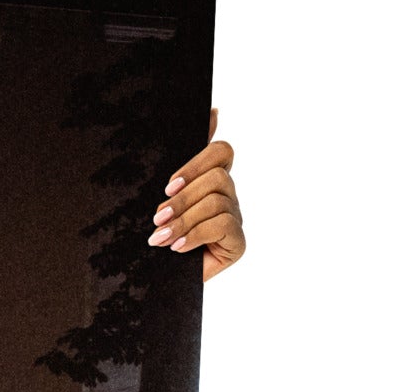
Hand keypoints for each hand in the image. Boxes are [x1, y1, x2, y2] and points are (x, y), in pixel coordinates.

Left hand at [149, 109, 244, 280]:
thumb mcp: (162, 198)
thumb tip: (213, 112)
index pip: (221, 151)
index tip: (168, 185)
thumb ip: (181, 163)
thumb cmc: (157, 236)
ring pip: (217, 201)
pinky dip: (196, 235)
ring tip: (161, 238)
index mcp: (209, 180)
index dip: (198, 161)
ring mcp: (235, 218)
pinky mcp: (238, 243)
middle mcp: (227, 196)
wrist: (154, 280)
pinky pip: (223, 225)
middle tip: (158, 218)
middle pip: (218, 177)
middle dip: (183, 198)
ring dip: (183, 220)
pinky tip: (178, 248)